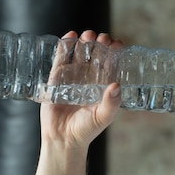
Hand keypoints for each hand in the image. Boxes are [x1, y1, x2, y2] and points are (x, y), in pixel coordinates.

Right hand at [40, 30, 123, 148]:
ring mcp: (72, 77)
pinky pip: (61, 58)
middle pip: (96, 55)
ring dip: (84, 42)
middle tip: (102, 37)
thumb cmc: (86, 130)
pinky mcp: (56, 78)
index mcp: (103, 86)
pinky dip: (65, 47)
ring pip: (80, 54)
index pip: (110, 64)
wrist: (63, 139)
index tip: (117, 43)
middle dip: (100, 44)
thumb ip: (112, 103)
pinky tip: (70, 36)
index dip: (114, 53)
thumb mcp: (103, 117)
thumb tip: (116, 85)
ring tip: (88, 35)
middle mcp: (89, 79)